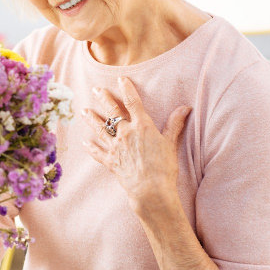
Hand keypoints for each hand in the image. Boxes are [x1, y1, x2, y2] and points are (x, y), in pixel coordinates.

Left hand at [81, 76, 190, 215]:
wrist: (151, 190)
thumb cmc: (164, 167)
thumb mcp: (171, 144)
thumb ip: (175, 124)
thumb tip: (185, 108)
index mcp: (142, 126)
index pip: (132, 102)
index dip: (126, 88)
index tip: (121, 79)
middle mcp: (126, 133)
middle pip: (112, 112)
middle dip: (103, 99)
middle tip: (95, 90)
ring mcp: (116, 147)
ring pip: (100, 129)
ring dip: (91, 119)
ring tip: (83, 110)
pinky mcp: (110, 161)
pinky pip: (98, 152)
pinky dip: (91, 147)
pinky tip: (85, 142)